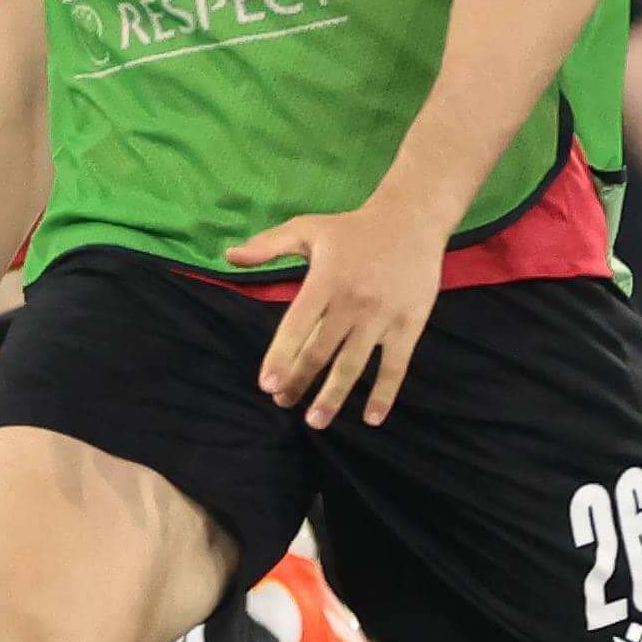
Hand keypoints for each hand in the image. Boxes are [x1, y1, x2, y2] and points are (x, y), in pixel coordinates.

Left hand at [225, 193, 449, 426]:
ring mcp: (381, 317)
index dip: (280, 357)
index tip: (267, 385)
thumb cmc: (353, 228)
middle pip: (320, 352)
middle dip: (299, 382)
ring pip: (353, 365)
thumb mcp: (308, 228)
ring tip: (315, 421)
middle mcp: (352, 303)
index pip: (296, 327)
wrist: (412, 220)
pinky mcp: (409, 325)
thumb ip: (268, 245)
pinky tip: (371, 418)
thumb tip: (229, 257)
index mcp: (325, 281)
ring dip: (333, 396)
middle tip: (283, 403)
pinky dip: (384, 394)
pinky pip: (395, 367)